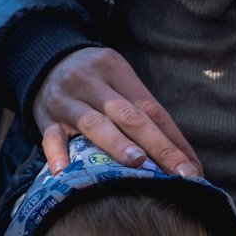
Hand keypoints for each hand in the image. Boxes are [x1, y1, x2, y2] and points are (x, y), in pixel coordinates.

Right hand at [32, 47, 201, 177]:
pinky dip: (57, 155)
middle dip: (157, 146)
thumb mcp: (118, 80)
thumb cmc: (94, 79)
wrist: (43, 60)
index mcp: (114, 68)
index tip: (192, 169)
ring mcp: (66, 99)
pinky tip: (64, 173)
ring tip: (137, 165)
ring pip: (94, 124)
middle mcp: (90, 81)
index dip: (173, 139)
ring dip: (117, 144)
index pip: (150, 107)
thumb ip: (143, 113)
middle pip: (128, 116)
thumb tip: (184, 158)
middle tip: (179, 175)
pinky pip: (51, 137)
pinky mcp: (45, 117)